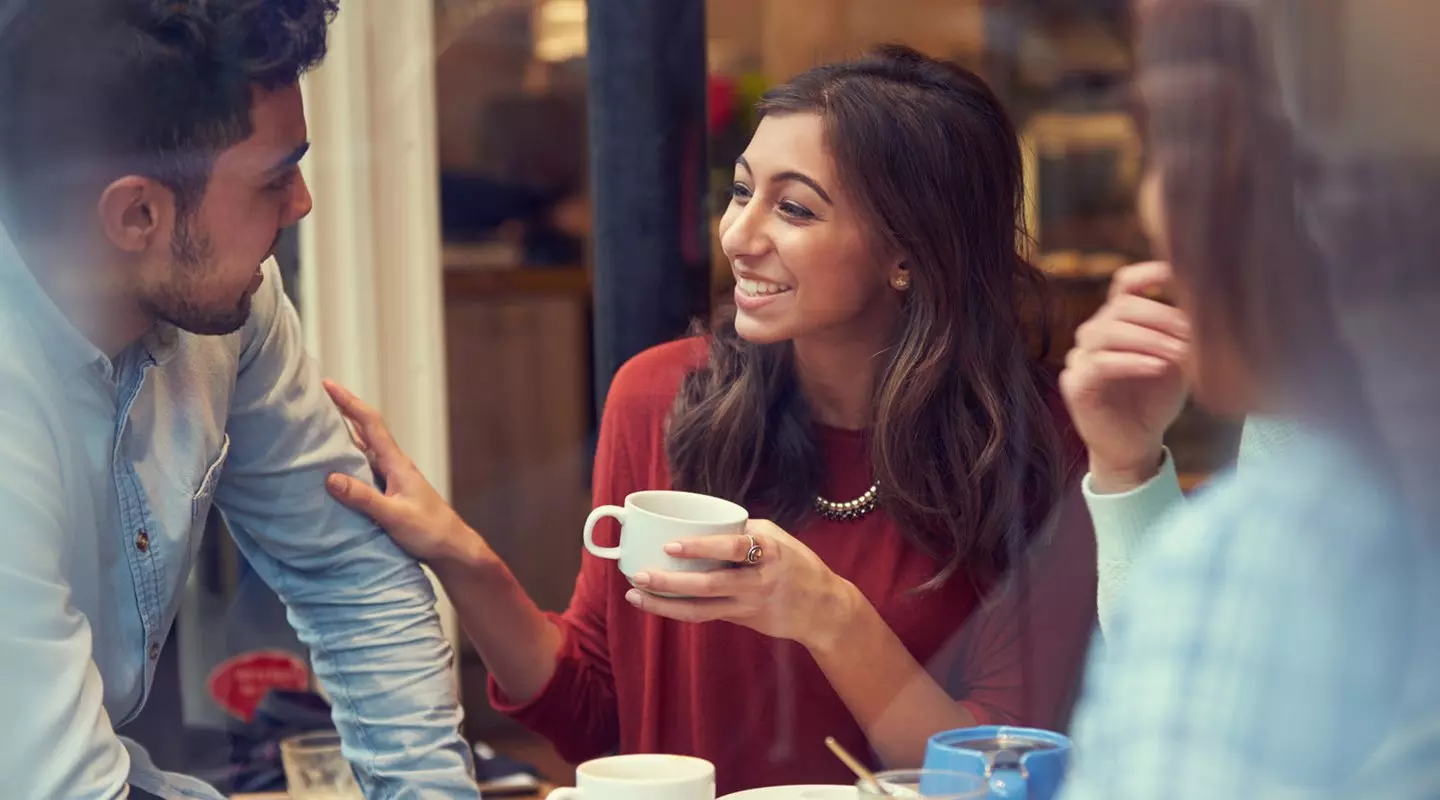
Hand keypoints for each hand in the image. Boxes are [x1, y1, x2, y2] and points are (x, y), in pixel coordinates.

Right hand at [322, 380, 492, 568]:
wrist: (452, 547)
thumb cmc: (429, 531)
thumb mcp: (394, 516)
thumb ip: (364, 498)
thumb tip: (330, 477)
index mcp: (396, 463)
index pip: (369, 424)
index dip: (348, 402)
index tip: (327, 385)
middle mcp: (394, 465)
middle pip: (365, 431)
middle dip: (342, 412)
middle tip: (315, 399)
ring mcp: (392, 478)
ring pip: (364, 450)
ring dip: (343, 436)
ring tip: (317, 427)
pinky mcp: (390, 492)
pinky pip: (364, 469)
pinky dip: (348, 461)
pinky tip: (334, 466)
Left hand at [623, 520, 863, 652]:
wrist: (822, 609)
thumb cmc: (797, 564)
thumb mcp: (778, 538)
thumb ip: (743, 531)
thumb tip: (704, 522)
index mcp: (769, 552)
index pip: (732, 548)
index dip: (700, 548)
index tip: (670, 545)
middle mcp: (759, 581)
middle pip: (709, 585)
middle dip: (670, 582)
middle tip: (640, 574)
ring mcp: (749, 606)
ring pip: (701, 610)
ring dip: (665, 604)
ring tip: (636, 595)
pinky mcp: (742, 621)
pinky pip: (705, 616)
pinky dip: (678, 610)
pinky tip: (656, 604)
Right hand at [1060, 261, 1190, 491]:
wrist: (1135, 446)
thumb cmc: (1156, 401)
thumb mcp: (1177, 362)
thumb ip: (1182, 336)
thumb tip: (1207, 308)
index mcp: (1118, 322)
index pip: (1124, 285)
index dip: (1148, 273)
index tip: (1179, 274)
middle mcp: (1094, 333)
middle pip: (1120, 306)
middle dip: (1160, 316)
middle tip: (1192, 331)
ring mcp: (1080, 357)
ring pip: (1109, 332)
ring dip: (1149, 339)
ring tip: (1179, 352)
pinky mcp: (1076, 383)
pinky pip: (1101, 363)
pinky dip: (1132, 362)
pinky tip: (1157, 367)